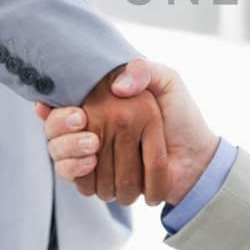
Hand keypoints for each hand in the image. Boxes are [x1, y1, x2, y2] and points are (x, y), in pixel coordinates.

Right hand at [36, 58, 218, 207]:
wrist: (196, 158)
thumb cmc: (182, 117)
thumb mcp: (168, 83)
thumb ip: (143, 71)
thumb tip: (117, 86)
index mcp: (101, 103)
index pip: (60, 104)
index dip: (58, 112)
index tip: (77, 114)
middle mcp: (89, 127)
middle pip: (54, 133)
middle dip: (65, 136)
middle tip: (88, 136)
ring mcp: (89, 155)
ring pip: (59, 156)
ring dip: (73, 155)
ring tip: (93, 150)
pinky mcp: (97, 179)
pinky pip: (73, 178)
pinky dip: (78, 174)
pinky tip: (91, 165)